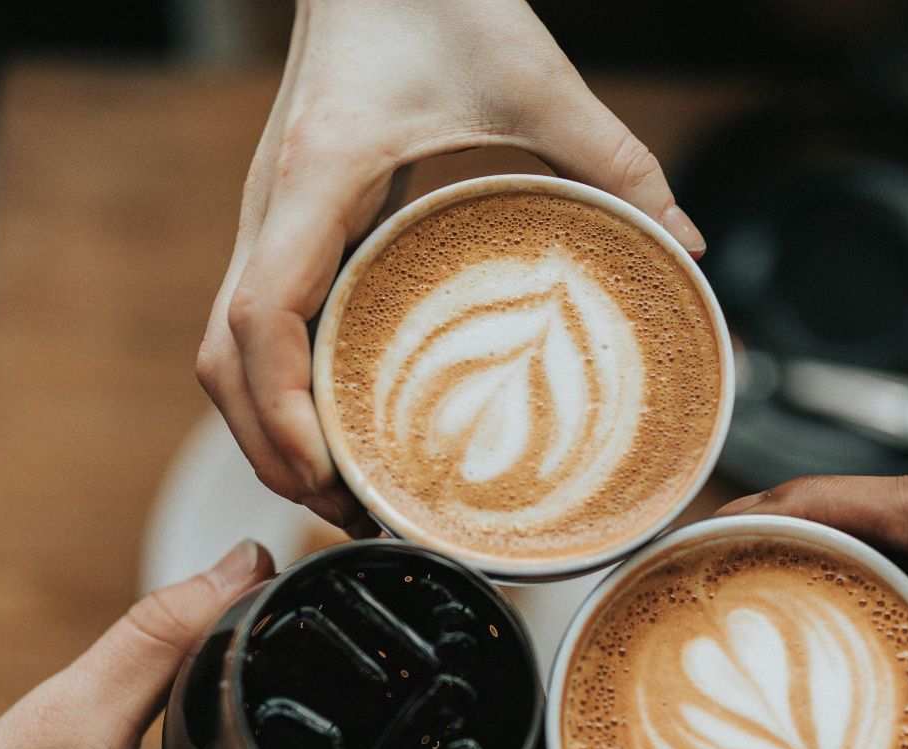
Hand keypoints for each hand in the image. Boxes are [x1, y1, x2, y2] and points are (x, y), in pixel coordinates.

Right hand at [198, 0, 704, 529]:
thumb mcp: (533, 75)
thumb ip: (615, 158)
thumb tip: (685, 247)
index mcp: (316, 178)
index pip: (259, 316)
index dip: (280, 410)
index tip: (329, 472)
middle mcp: (270, 206)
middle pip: (222, 360)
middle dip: (271, 449)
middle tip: (351, 515)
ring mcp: (268, 218)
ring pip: (224, 350)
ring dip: (267, 428)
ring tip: (343, 492)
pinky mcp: (285, 223)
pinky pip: (256, 324)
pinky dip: (281, 388)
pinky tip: (340, 424)